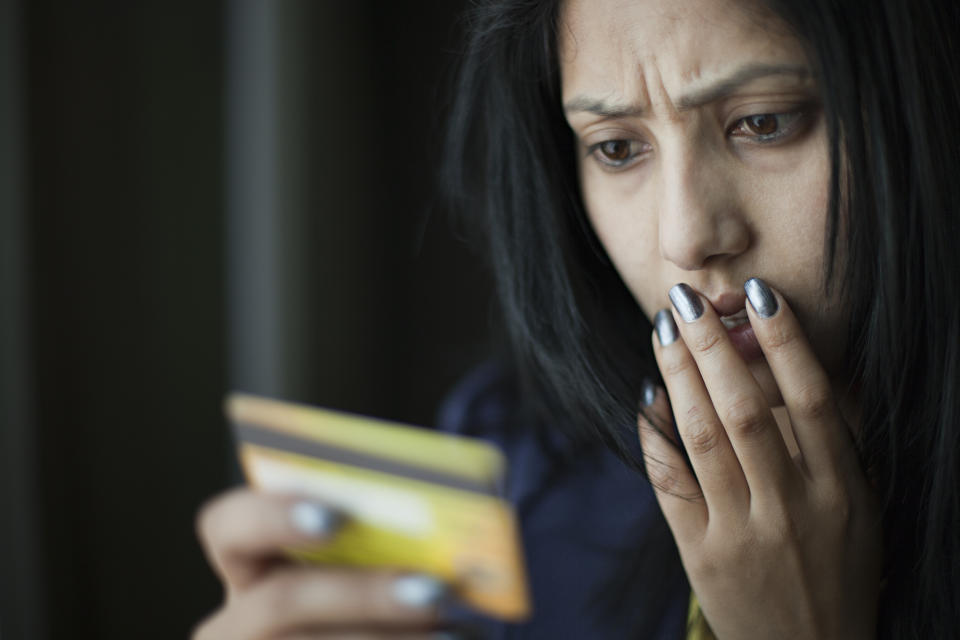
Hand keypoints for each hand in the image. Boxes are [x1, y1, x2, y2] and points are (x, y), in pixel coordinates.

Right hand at [193, 488, 451, 638]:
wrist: (357, 634)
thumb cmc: (366, 610)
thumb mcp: (352, 578)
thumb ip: (371, 545)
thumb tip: (434, 521)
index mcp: (249, 572)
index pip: (228, 527)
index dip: (271, 517)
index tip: (334, 518)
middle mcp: (238, 628)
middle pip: (278, 603)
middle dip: (360, 595)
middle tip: (435, 592)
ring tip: (455, 635)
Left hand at [636, 278, 882, 639]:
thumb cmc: (836, 572)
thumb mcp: (856, 512)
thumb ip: (830, 448)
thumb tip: (790, 368)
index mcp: (842, 493)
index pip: (814, 401)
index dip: (785, 342)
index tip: (758, 294)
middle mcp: (793, 509)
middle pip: (747, 411)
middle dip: (714, 347)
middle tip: (688, 300)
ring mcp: (743, 533)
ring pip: (704, 438)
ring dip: (679, 377)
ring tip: (663, 331)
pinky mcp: (701, 554)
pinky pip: (670, 482)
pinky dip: (654, 434)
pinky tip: (646, 394)